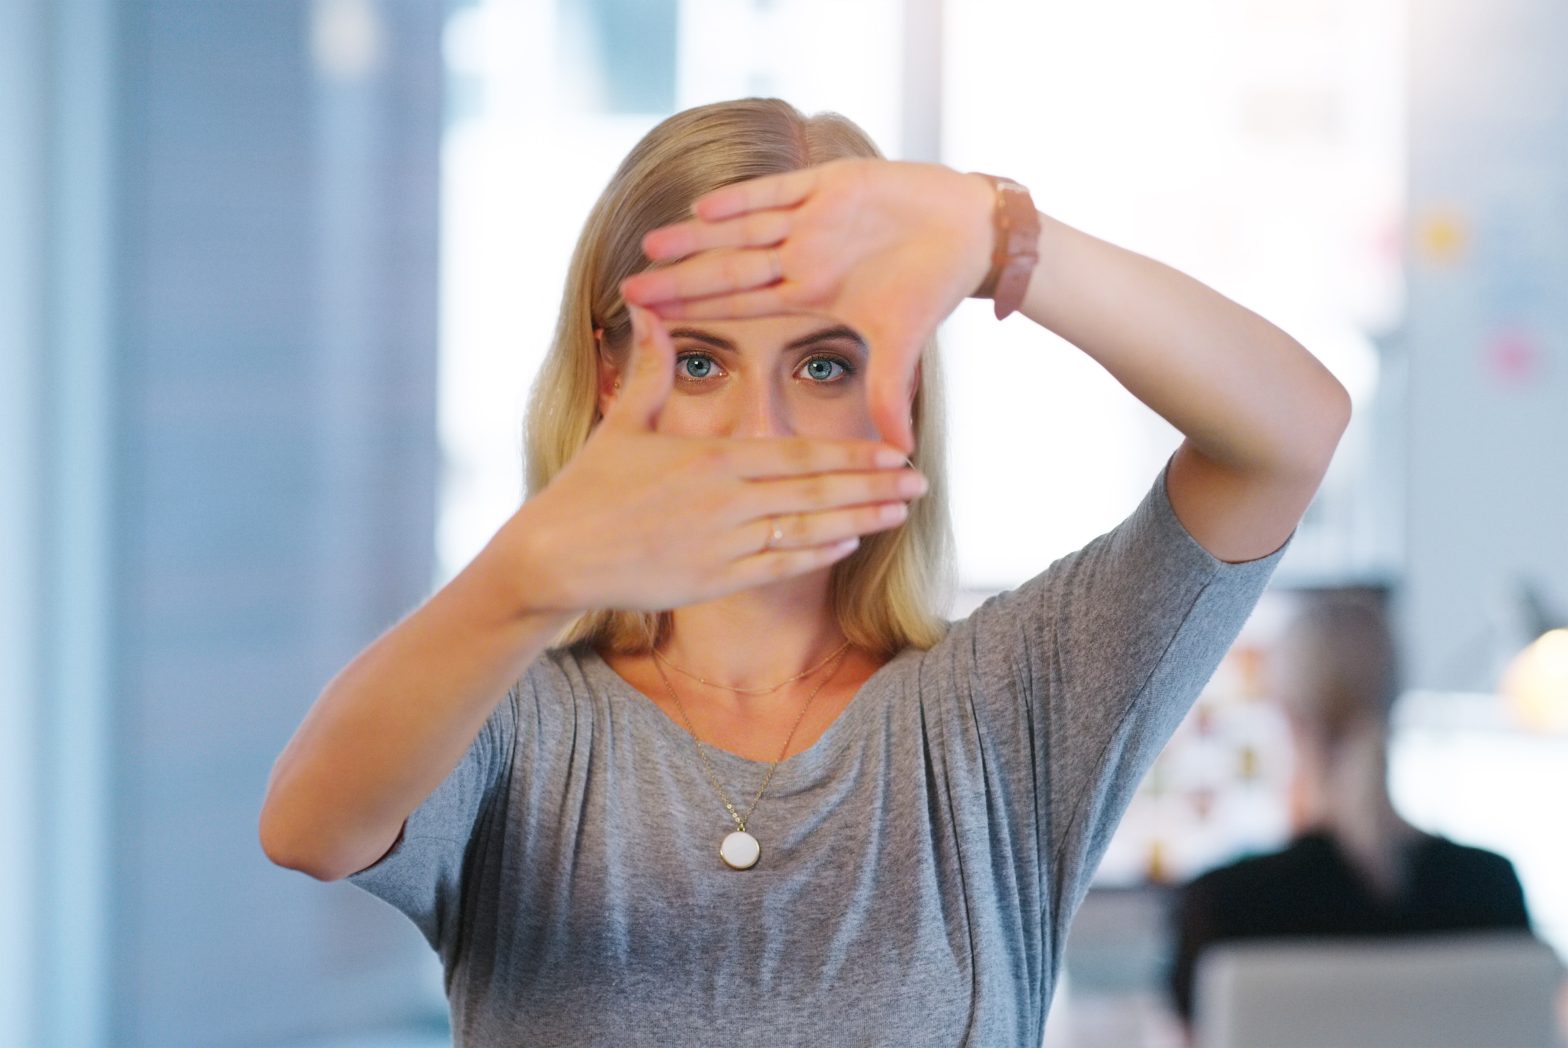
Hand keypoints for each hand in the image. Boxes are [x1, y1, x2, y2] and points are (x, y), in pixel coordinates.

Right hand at [507, 306, 926, 613]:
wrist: (554, 555)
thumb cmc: (587, 488)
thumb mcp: (623, 423)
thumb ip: (650, 370)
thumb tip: (647, 309)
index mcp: (713, 459)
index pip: (799, 455)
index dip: (852, 455)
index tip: (893, 451)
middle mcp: (727, 501)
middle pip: (816, 492)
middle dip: (874, 485)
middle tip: (922, 480)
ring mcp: (723, 545)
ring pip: (808, 531)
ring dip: (860, 520)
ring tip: (902, 512)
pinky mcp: (712, 582)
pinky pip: (778, 567)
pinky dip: (816, 556)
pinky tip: (850, 544)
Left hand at [620, 159, 995, 453]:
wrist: (971, 236)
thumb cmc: (932, 288)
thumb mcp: (903, 348)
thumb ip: (888, 394)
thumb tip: (900, 456)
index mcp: (808, 294)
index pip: (740, 305)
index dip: (696, 312)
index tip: (653, 323)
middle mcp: (801, 256)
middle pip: (729, 269)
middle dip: (681, 279)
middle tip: (629, 289)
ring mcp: (812, 219)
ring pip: (743, 229)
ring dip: (698, 238)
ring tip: (651, 245)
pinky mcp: (834, 184)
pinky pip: (780, 191)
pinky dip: (746, 198)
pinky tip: (704, 207)